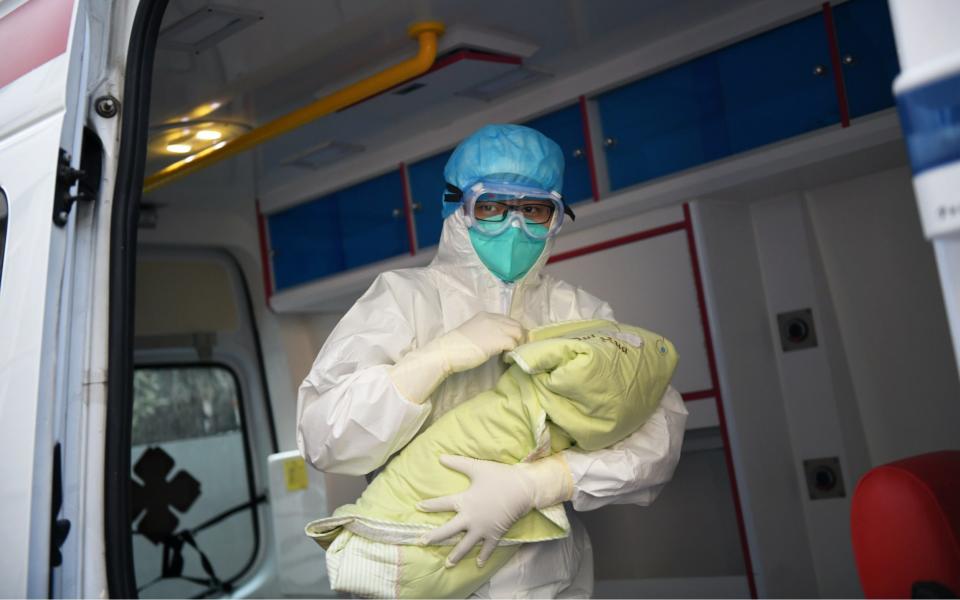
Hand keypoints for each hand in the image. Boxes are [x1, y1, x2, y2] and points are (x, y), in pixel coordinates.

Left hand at [416, 454, 572, 567]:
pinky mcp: (495, 534)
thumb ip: (458, 463)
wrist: (523, 489)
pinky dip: (483, 557)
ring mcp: (482, 529)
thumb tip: (440, 457)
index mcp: (464, 501)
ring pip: (465, 545)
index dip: (429, 505)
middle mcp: (470, 518)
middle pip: (447, 530)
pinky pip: (488, 548)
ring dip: (455, 555)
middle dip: (433, 537)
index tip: (418, 507)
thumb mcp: (477, 467)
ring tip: (446, 564)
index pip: (442, 504)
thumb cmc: (500, 476)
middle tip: (420, 543)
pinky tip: (478, 565)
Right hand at [440, 312, 523, 374]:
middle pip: (517, 325)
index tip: (511, 342)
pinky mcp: (498, 340)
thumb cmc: (456, 347)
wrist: (447, 352)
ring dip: (518, 344)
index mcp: (486, 315)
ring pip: (519, 333)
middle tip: (514, 350)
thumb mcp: (473, 332)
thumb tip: (497, 340)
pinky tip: (504, 358)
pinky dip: (512, 352)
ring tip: (509, 354)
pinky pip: (514, 344)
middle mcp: (493, 318)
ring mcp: (496, 328)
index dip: (513, 331)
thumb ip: (486, 332)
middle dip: (519, 338)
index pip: (509, 320)